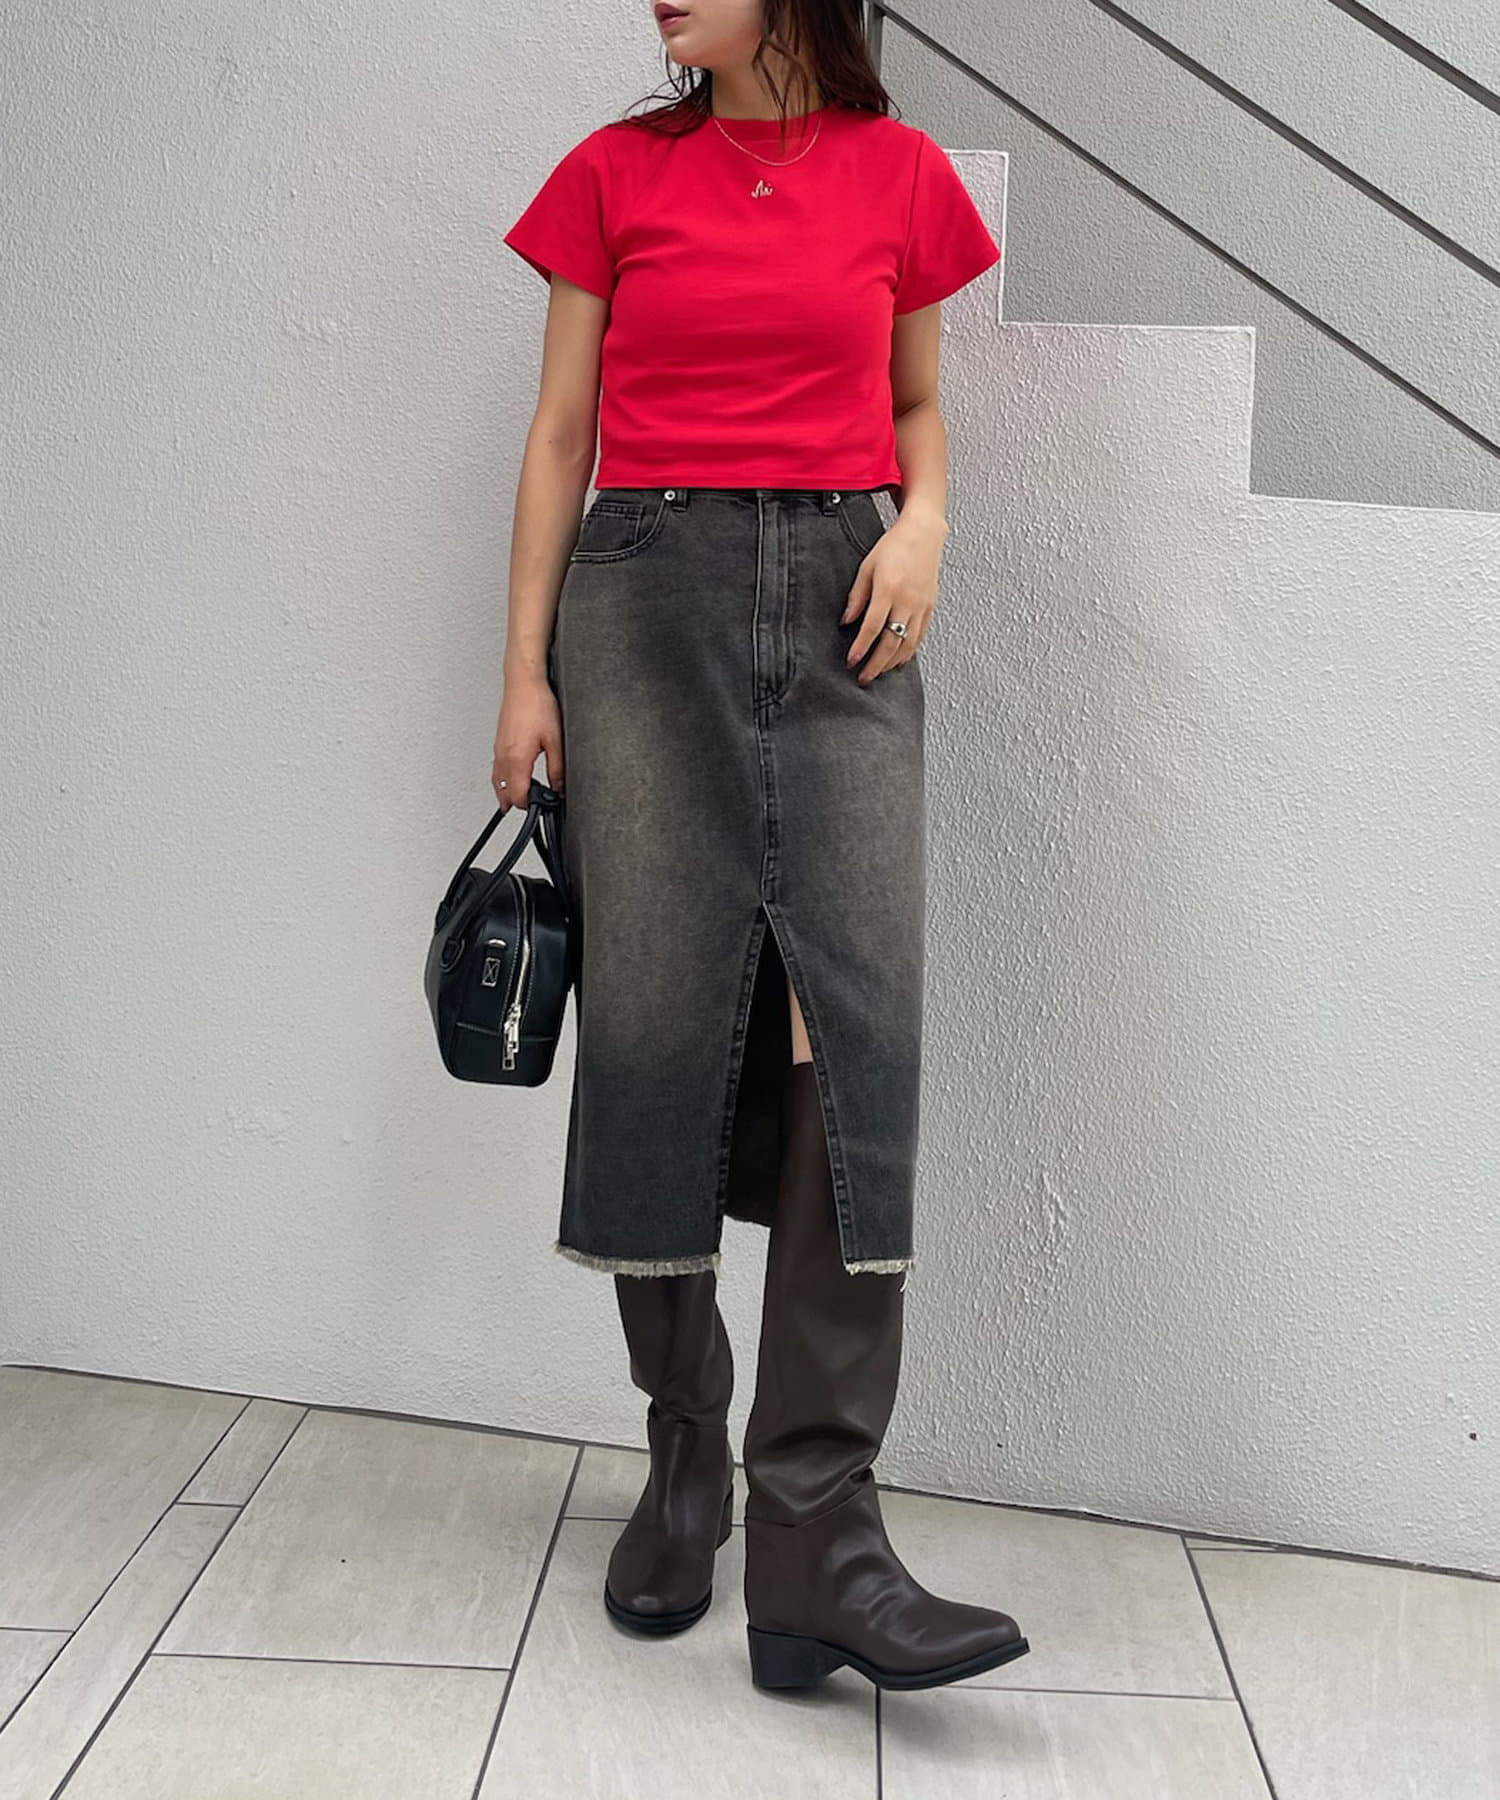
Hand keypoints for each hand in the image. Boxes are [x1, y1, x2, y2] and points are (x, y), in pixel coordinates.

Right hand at [492, 670, 563, 813]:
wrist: (523, 683)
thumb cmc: (537, 704)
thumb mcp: (555, 740)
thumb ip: (557, 768)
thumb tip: (559, 787)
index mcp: (517, 759)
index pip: (518, 796)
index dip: (530, 806)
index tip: (542, 806)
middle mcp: (503, 756)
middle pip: (503, 792)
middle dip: (517, 803)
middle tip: (532, 805)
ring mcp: (498, 749)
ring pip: (497, 781)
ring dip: (507, 792)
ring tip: (520, 799)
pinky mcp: (499, 742)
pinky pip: (496, 768)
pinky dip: (503, 779)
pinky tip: (513, 777)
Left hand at [840, 510, 945, 684]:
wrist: (923, 533)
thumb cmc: (894, 547)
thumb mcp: (866, 567)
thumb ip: (856, 597)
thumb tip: (846, 622)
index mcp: (888, 589)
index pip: (872, 627)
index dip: (860, 648)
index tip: (851, 661)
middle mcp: (907, 600)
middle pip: (891, 642)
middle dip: (876, 664)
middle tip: (864, 678)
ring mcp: (922, 605)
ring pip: (908, 644)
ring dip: (892, 662)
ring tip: (879, 672)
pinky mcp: (930, 607)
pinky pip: (920, 636)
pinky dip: (909, 652)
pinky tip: (899, 660)